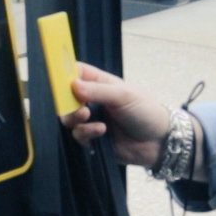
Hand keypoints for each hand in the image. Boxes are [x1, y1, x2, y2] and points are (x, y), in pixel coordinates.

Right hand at [58, 62, 172, 169]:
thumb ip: (97, 91)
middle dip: (66, 101)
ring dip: (75, 118)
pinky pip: (78, 136)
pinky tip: (101, 131)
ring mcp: (91, 120)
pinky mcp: (93, 140)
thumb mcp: (124, 96)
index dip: (64, 74)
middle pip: (66, 98)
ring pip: (69, 119)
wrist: (159, 142)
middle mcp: (92, 101)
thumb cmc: (146, 111)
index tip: (56, 78)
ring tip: (88, 116)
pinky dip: (86, 133)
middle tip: (77, 104)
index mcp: (100, 84)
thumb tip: (72, 85)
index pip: (75, 73)